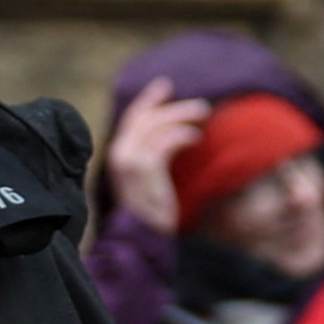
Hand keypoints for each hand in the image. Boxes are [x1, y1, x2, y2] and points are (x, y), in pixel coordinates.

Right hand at [106, 80, 202, 231]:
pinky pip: (164, 142)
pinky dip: (181, 135)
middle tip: (200, 105)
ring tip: (204, 115)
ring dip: (182, 115)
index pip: (132, 118)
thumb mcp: (149, 181)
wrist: (141, 239)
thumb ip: (151, 158)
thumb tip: (169, 135)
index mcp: (118, 155)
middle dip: (171, 106)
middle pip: (145, 117)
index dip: (148, 100)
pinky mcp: (144, 170)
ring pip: (156, 126)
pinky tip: (196, 137)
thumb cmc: (149, 213)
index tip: (164, 85)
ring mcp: (129, 162)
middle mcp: (119, 155)